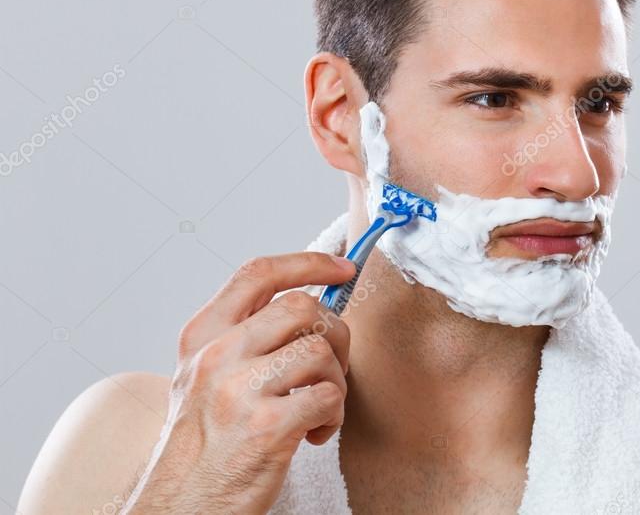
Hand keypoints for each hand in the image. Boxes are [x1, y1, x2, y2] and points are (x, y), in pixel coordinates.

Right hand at [124, 252, 354, 513]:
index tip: (343, 268)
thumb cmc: (204, 442)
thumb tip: (312, 304)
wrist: (182, 503)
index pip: (259, 273)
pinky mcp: (267, 425)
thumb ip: (247, 335)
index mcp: (203, 335)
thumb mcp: (207, 374)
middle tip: (329, 368)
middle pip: (303, 307)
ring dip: (335, 382)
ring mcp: (240, 389)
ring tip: (316, 410)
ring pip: (322, 350)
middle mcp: (217, 354)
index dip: (309, 262)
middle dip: (334, 334)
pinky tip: (312, 434)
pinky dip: (333, 417)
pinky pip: (329, 396)